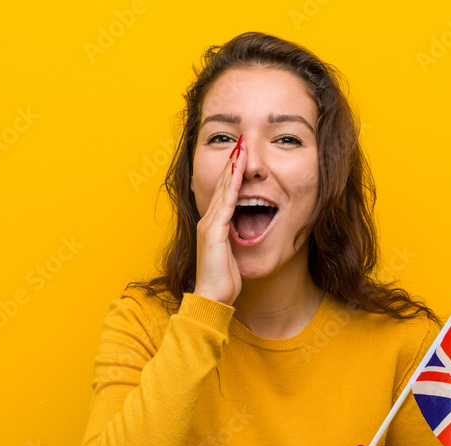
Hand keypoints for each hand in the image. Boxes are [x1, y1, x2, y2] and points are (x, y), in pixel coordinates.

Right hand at [192, 134, 245, 306]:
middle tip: (240, 142)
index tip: (240, 156)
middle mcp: (208, 221)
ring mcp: (209, 225)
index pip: (223, 193)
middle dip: (231, 163)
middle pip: (221, 185)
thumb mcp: (231, 255)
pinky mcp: (214, 231)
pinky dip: (231, 185)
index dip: (231, 174)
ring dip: (232, 168)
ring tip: (240, 148)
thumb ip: (234, 240)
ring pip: (222, 189)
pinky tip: (237, 171)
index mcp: (212, 226)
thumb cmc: (223, 281)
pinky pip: (225, 203)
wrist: (212, 298)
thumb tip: (242, 233)